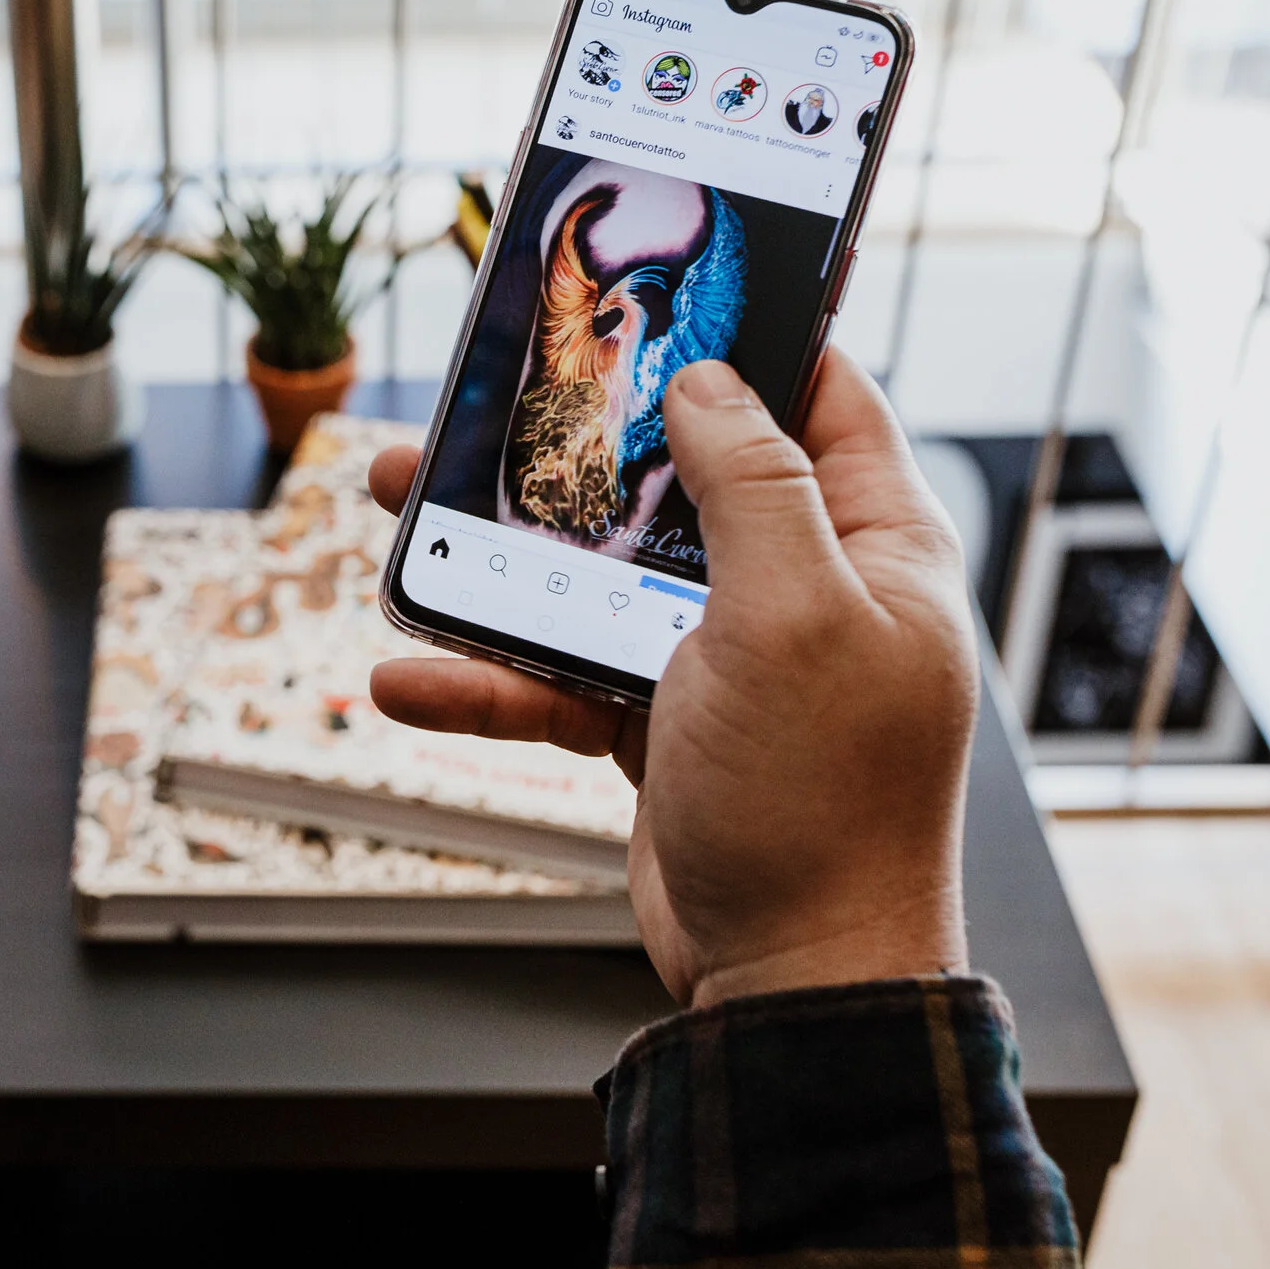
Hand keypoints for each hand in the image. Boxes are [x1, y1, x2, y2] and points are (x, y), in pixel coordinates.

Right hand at [369, 347, 975, 1007]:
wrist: (790, 980)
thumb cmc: (823, 806)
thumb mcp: (794, 618)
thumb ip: (755, 489)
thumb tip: (710, 384)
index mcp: (874, 547)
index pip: (822, 399)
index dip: (750, 338)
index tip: (667, 289)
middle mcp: (803, 591)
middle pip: (675, 480)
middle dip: (571, 446)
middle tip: (483, 403)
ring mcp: (725, 661)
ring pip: (595, 575)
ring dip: (494, 557)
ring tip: (396, 517)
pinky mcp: (659, 726)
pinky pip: (557, 680)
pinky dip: (484, 679)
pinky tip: (405, 679)